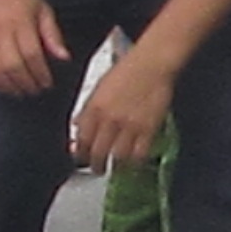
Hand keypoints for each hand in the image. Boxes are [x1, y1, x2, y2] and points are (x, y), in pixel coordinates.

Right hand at [0, 0, 67, 97]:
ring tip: (21, 92)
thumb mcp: (42, 9)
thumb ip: (53, 34)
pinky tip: (3, 87)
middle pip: (14, 64)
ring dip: (10, 86)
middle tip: (36, 90)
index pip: (32, 53)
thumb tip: (64, 57)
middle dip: (27, 82)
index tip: (48, 83)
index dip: (40, 72)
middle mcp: (2, 31)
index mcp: (22, 22)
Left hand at [71, 44, 176, 168]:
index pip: (81, 140)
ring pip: (118, 158)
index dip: (79, 154)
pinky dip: (135, 161)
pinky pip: (139, 154)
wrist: (152, 62)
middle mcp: (109, 120)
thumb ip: (87, 109)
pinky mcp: (148, 129)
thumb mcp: (99, 87)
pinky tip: (134, 161)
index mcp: (94, 108)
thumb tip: (78, 126)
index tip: (81, 159)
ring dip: (115, 166)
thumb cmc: (127, 70)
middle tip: (97, 168)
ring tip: (116, 167)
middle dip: (96, 166)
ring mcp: (129, 126)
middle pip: (98, 154)